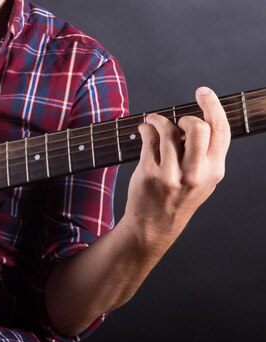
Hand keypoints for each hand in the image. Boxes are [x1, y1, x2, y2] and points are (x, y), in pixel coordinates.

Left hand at [123, 87, 230, 251]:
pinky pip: (149, 138)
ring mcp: (171, 174)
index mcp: (214, 171)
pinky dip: (145, 128)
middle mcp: (196, 173)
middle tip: (176, 121)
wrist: (153, 227)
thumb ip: (204, 154)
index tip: (203, 92)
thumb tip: (194, 121)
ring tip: (153, 123)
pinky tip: (144, 130)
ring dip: (158, 120)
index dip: (213, 106)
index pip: (220, 130)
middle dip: (185, 117)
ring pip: (168, 130)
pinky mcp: (150, 173)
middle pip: (197, 127)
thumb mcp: (202, 180)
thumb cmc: (177, 199)